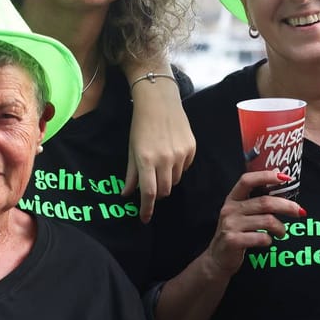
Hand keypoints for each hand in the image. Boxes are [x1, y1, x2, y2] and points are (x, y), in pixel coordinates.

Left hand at [123, 80, 194, 221]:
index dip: (146, 209)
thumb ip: (131, 174)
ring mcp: (180, 154)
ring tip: (161, 165)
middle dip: (157, 193)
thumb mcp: (132, 149)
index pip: (149, 193)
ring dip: (167, 180)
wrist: (159, 101)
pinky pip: (185, 168)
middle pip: (164, 191)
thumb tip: (128, 194)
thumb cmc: (141, 125)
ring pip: (175, 181)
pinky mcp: (191, 148)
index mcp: (146, 160)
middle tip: (151, 185)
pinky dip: (177, 168)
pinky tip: (171, 154)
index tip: (144, 218)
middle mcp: (165, 159)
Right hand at [199, 171, 302, 280]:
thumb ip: (255, 202)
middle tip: (299, 212)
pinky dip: (269, 240)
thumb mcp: (240, 214)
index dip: (266, 176)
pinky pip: (261, 238)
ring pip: (267, 221)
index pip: (247, 180)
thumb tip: (282, 186)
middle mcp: (230, 209)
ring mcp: (230, 225)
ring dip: (280, 227)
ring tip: (282, 232)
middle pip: (265, 202)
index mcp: (232, 199)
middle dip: (287, 206)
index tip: (285, 177)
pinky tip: (268, 241)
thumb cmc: (235, 233)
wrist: (217, 258)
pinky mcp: (233, 241)